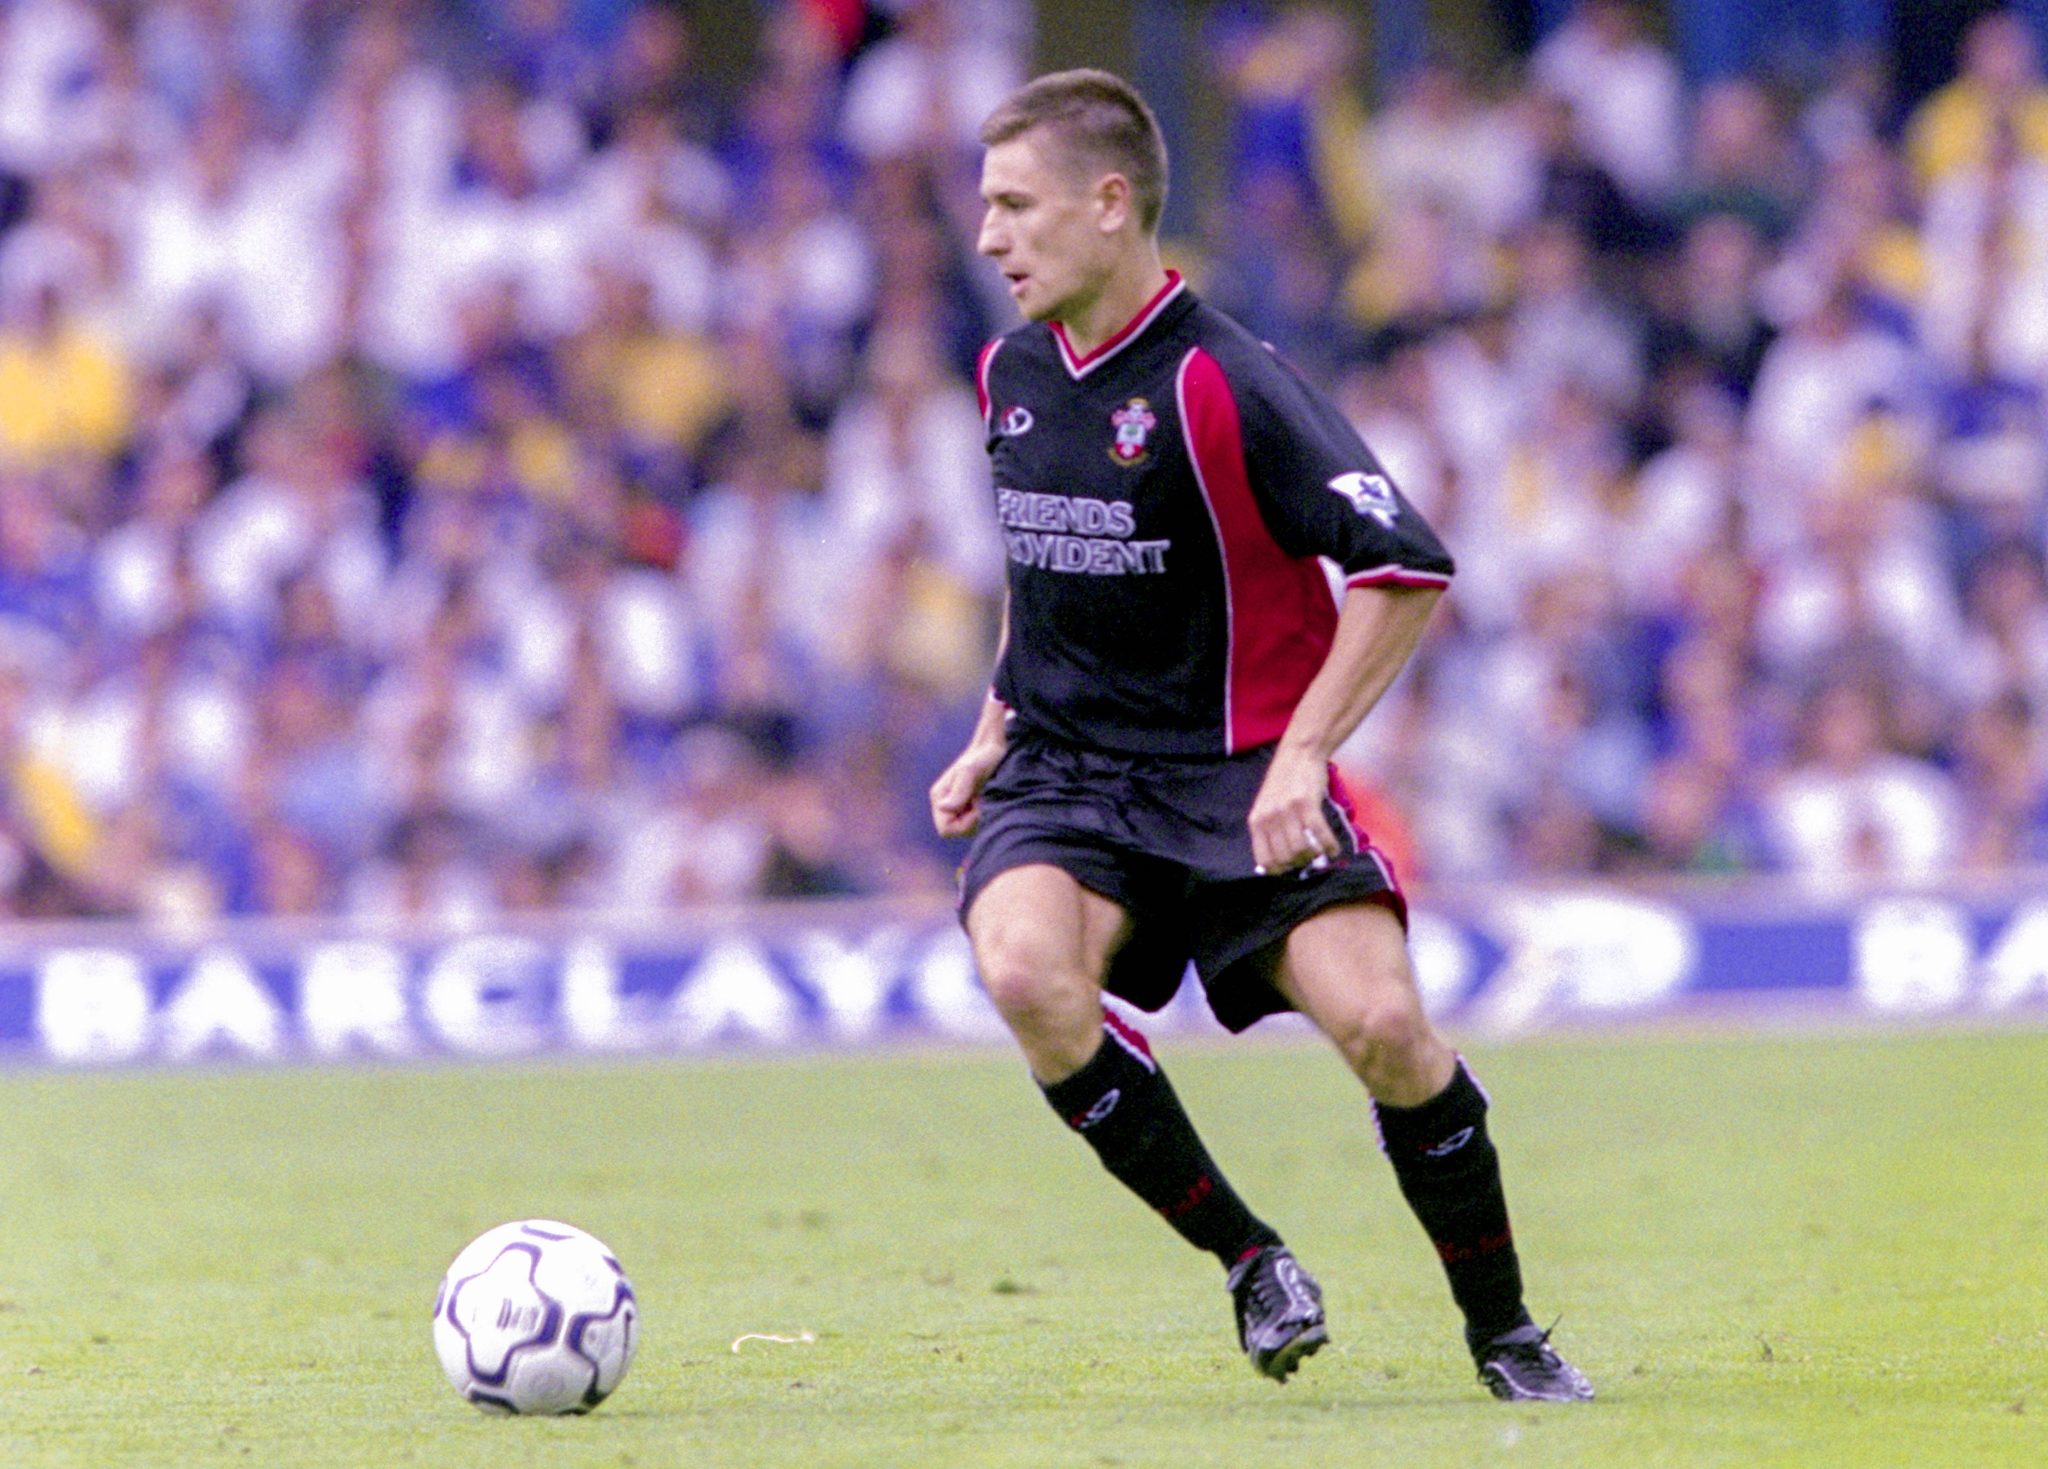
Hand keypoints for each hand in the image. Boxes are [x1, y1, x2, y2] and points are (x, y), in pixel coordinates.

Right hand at [930, 741, 1006, 838]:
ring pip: (967, 829)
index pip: (946, 829)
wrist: (995, 747)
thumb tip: (944, 808)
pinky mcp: (968, 805)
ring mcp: (956, 805)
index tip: (978, 807)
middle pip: (956, 832)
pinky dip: (984, 815)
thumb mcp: (971, 772)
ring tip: (986, 797)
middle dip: (973, 821)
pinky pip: (974, 822)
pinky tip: (988, 799)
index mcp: (940, 797)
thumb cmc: (983, 757)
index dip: (964, 824)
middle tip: (983, 801)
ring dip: (980, 817)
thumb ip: (959, 791)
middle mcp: (945, 803)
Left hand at [1247, 746, 1337, 875]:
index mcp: (1256, 821)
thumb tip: (1280, 863)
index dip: (1279, 869)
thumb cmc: (1283, 784)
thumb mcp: (1266, 808)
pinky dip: (1329, 845)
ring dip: (1314, 855)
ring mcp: (1287, 811)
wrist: (1298, 754)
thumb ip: (1269, 831)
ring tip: (1320, 852)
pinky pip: (1320, 834)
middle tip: (1309, 858)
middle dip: (1300, 862)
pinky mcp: (1306, 804)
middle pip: (1286, 857)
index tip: (1291, 868)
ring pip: (1302, 849)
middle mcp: (1269, 818)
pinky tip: (1334, 849)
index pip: (1265, 860)